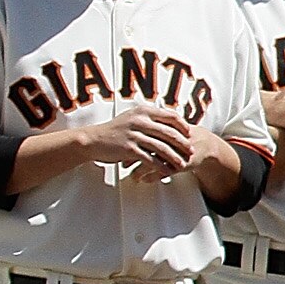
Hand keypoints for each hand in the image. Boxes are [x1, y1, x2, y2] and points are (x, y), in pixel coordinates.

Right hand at [81, 107, 201, 176]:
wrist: (92, 140)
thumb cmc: (115, 130)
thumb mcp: (132, 117)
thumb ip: (150, 117)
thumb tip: (172, 118)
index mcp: (143, 111)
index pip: (170, 116)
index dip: (182, 126)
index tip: (190, 134)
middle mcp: (140, 121)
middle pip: (169, 133)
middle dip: (183, 144)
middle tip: (192, 151)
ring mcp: (134, 135)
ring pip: (162, 148)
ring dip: (174, 157)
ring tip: (183, 164)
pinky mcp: (128, 149)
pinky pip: (150, 159)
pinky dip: (160, 166)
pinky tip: (167, 172)